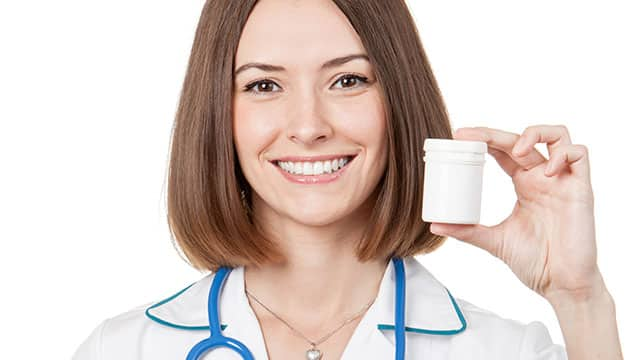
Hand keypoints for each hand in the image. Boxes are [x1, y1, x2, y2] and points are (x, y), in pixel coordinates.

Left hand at [429, 125, 602, 302]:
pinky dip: (562, 154)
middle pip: (522, 139)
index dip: (485, 139)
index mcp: (524, 184)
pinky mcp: (581, 189)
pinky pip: (580, 155)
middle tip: (468, 136)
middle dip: (494, 133)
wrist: (561, 285)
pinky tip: (545, 172)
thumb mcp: (493, 240)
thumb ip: (466, 230)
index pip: (504, 151)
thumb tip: (434, 225)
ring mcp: (563, 181)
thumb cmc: (535, 262)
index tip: (459, 136)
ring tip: (515, 150)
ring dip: (535, 133)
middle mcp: (543, 178)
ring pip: (558, 135)